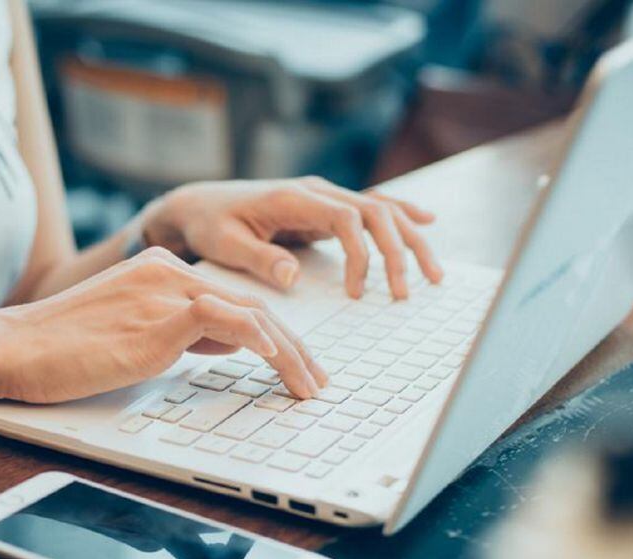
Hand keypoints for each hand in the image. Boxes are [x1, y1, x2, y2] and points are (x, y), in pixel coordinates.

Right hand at [0, 247, 325, 402]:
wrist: (15, 346)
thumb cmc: (63, 348)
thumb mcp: (133, 333)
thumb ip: (180, 330)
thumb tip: (230, 343)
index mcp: (161, 270)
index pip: (234, 301)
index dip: (274, 335)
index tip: (296, 363)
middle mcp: (167, 272)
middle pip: (251, 306)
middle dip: (294, 347)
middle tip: (316, 379)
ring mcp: (163, 292)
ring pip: (249, 314)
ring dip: (289, 354)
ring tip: (308, 385)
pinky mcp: (156, 318)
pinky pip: (224, 320)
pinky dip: (258, 338)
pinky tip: (278, 360)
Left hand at [142, 177, 442, 298]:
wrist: (198, 205)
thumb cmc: (209, 225)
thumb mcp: (224, 244)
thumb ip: (259, 258)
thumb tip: (293, 276)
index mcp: (292, 197)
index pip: (347, 218)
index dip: (361, 255)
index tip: (358, 293)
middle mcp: (315, 191)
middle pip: (375, 212)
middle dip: (399, 251)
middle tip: (406, 292)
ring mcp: (322, 197)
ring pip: (381, 210)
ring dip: (410, 239)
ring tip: (434, 274)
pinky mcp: (324, 208)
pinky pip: (370, 208)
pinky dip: (401, 216)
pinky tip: (428, 223)